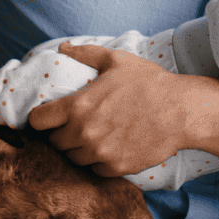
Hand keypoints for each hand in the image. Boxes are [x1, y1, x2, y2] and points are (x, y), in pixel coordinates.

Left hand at [27, 42, 190, 175]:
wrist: (180, 111)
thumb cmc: (148, 83)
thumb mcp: (115, 61)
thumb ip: (85, 53)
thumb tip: (62, 47)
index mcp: (77, 106)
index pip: (38, 121)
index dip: (40, 118)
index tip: (47, 117)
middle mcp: (84, 132)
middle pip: (54, 143)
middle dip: (60, 134)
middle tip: (73, 126)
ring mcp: (99, 153)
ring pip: (73, 159)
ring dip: (78, 149)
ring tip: (92, 136)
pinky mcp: (116, 167)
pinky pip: (94, 170)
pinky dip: (98, 161)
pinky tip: (108, 148)